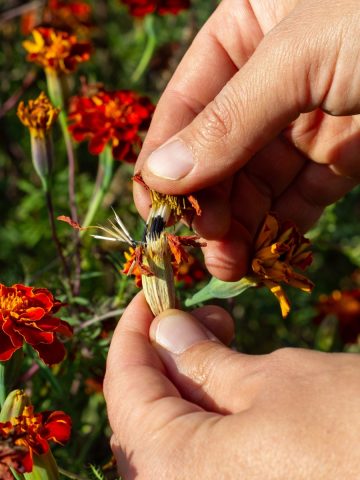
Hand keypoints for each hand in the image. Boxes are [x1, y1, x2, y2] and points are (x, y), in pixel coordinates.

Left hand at [104, 293, 359, 478]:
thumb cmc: (354, 434)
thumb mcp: (275, 383)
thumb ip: (206, 360)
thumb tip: (165, 330)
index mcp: (170, 471)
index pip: (123, 384)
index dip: (133, 329)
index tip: (153, 292)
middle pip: (143, 412)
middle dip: (164, 354)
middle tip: (203, 316)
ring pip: (172, 435)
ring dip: (189, 382)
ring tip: (226, 337)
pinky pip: (202, 458)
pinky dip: (210, 415)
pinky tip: (238, 387)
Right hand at [134, 0, 359, 280]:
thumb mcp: (300, 55)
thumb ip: (228, 119)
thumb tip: (160, 176)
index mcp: (245, 28)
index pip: (186, 103)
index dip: (166, 160)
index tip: (156, 214)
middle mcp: (268, 71)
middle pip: (219, 149)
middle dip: (209, 204)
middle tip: (204, 251)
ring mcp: (307, 111)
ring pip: (257, 178)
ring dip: (241, 224)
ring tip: (231, 266)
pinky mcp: (344, 147)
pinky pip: (301, 191)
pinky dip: (282, 224)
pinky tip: (267, 253)